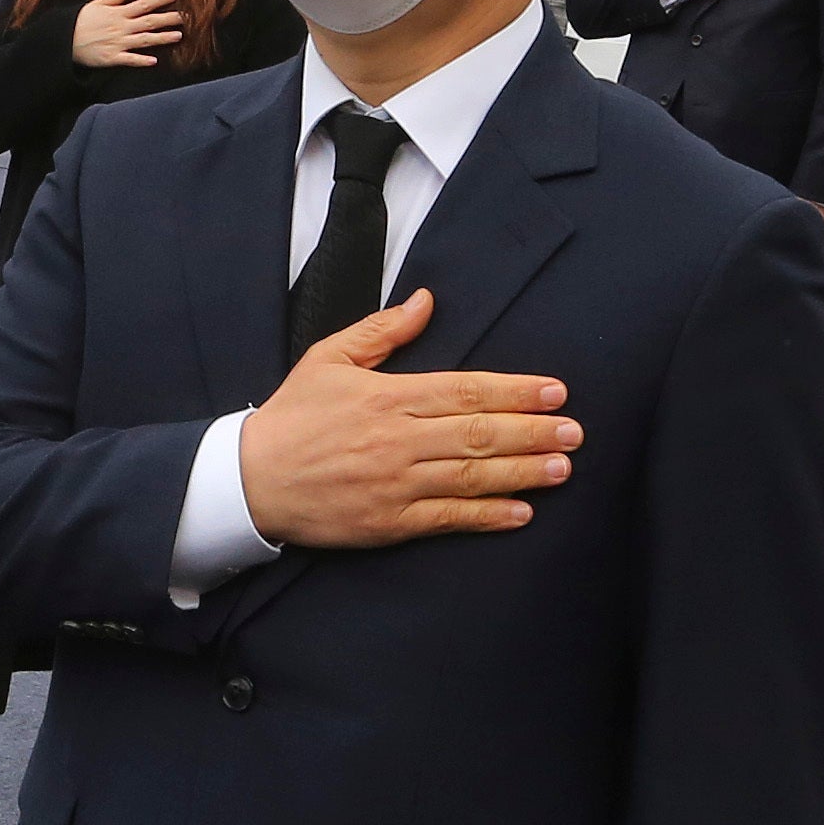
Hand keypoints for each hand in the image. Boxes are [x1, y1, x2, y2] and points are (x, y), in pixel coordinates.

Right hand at [71, 0, 184, 69]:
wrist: (64, 39)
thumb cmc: (81, 21)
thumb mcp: (98, 4)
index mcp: (119, 13)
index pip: (144, 4)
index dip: (160, 0)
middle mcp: (121, 27)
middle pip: (149, 21)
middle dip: (168, 18)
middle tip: (185, 17)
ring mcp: (118, 43)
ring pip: (144, 40)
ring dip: (162, 38)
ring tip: (178, 36)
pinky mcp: (112, 58)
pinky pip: (129, 59)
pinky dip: (141, 60)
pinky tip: (154, 61)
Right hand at [234, 285, 575, 549]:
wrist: (249, 481)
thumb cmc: (292, 417)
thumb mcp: (329, 359)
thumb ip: (382, 331)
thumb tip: (427, 301)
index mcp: (388, 397)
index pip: (465, 390)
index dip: (515, 391)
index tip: (554, 391)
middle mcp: (398, 440)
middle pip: (479, 433)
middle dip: (532, 431)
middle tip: (574, 431)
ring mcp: (395, 484)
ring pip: (471, 476)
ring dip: (522, 472)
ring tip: (561, 468)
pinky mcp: (388, 523)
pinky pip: (447, 519)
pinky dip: (487, 516)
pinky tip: (521, 512)